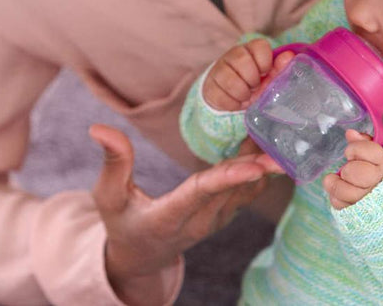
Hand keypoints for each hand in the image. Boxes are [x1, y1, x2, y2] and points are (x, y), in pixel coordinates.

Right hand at [89, 124, 276, 305]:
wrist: (141, 255)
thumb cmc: (121, 223)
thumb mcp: (108, 197)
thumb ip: (112, 163)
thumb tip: (99, 127)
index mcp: (170, 217)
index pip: (201, 194)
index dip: (227, 178)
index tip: (252, 165)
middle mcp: (200, 222)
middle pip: (232, 190)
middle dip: (258, 167)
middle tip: (281, 143)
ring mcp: (217, 220)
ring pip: (246, 190)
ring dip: (265, 165)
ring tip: (284, 136)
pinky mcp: (226, 213)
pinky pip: (248, 190)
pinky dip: (262, 169)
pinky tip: (274, 144)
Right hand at [202, 39, 292, 110]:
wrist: (231, 96)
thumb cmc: (254, 84)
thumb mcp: (268, 78)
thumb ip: (279, 69)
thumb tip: (290, 56)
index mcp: (251, 49)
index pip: (259, 46)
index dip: (264, 63)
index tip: (264, 73)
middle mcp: (233, 54)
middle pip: (242, 60)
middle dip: (252, 79)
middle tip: (254, 86)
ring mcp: (219, 68)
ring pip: (230, 79)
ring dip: (242, 93)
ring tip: (246, 95)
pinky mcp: (210, 85)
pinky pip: (221, 96)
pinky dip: (232, 104)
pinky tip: (236, 101)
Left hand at [323, 130, 382, 209]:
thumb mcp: (379, 154)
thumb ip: (365, 143)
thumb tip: (350, 134)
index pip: (369, 151)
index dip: (355, 149)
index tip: (351, 152)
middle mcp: (380, 183)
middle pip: (356, 172)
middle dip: (348, 169)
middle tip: (347, 169)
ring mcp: (371, 201)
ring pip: (346, 192)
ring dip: (336, 183)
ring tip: (334, 179)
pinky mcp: (359, 215)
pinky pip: (340, 205)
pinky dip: (335, 197)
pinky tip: (339, 193)